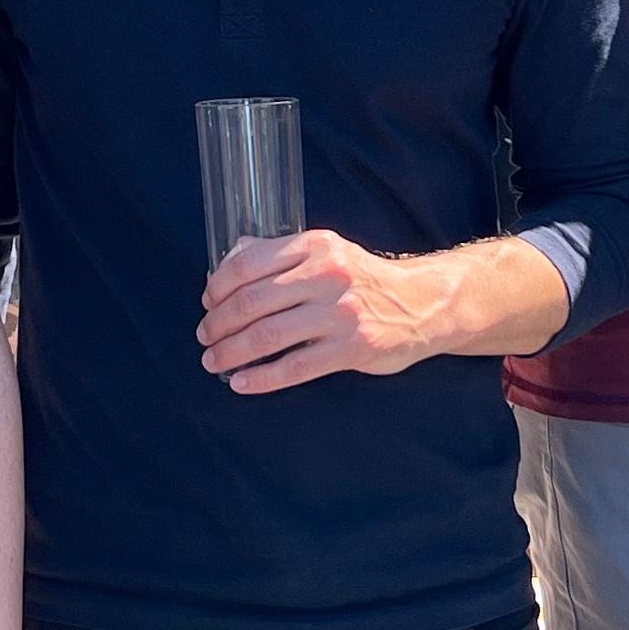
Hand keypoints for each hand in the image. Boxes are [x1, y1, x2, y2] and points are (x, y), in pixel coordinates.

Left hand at [200, 230, 435, 391]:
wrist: (423, 303)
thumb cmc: (364, 280)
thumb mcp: (328, 253)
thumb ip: (281, 255)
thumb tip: (229, 261)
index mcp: (315, 246)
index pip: (248, 264)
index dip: (218, 287)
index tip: (207, 304)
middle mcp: (327, 275)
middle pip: (252, 302)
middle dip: (219, 324)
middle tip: (205, 337)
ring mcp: (340, 313)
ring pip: (268, 335)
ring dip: (232, 352)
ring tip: (215, 361)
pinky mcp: (352, 347)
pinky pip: (295, 367)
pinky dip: (261, 378)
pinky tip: (243, 383)